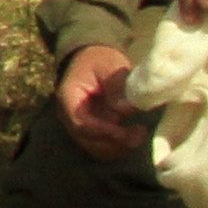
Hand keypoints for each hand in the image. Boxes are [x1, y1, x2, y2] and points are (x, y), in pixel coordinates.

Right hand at [57, 38, 149, 159]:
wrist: (94, 59)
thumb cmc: (100, 59)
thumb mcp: (109, 64)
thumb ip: (117, 85)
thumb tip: (125, 109)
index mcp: (68, 97)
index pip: (80, 123)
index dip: (102, 131)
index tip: (124, 131)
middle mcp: (69, 116)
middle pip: (87, 140)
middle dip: (114, 142)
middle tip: (139, 133)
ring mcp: (81, 125)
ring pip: (96, 148)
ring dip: (119, 146)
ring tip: (139, 132)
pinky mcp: (93, 130)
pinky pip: (104, 146)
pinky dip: (120, 145)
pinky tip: (134, 132)